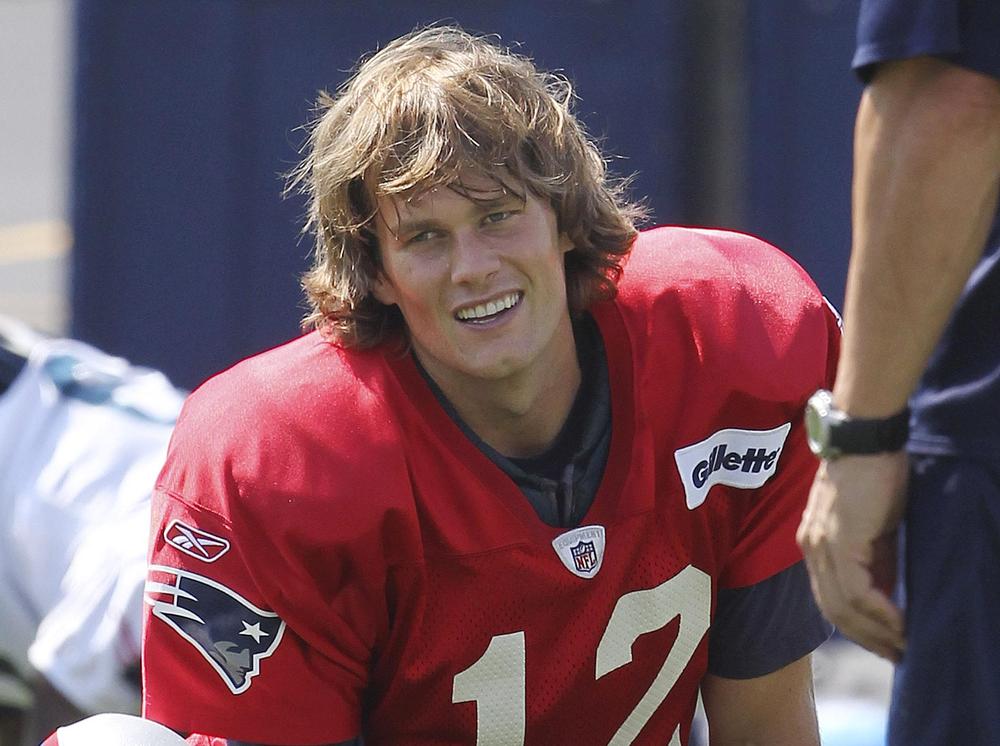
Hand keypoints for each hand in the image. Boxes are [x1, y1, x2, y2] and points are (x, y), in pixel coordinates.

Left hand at [796, 451, 907, 660]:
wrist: (865, 437)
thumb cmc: (874, 471)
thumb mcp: (874, 524)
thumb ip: (875, 556)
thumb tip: (889, 592)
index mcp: (815, 542)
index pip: (828, 596)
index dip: (855, 624)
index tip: (883, 642)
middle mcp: (811, 546)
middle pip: (831, 608)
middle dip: (865, 637)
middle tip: (897, 656)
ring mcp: (821, 543)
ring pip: (841, 605)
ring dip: (875, 631)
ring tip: (903, 647)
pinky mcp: (838, 539)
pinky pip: (855, 590)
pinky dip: (879, 612)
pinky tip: (901, 624)